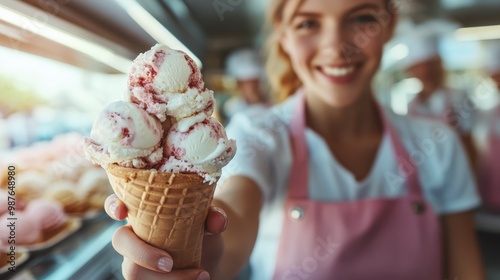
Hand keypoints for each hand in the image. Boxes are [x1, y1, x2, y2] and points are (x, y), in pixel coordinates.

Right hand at [104, 194, 227, 279]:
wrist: (210, 256)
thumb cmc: (202, 230)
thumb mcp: (209, 220)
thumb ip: (213, 216)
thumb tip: (218, 221)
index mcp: (142, 213)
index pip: (117, 204)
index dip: (113, 206)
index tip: (122, 211)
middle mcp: (133, 236)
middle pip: (120, 242)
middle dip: (142, 254)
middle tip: (169, 263)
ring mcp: (135, 260)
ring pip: (133, 272)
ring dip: (167, 279)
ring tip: (201, 276)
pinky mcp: (144, 278)